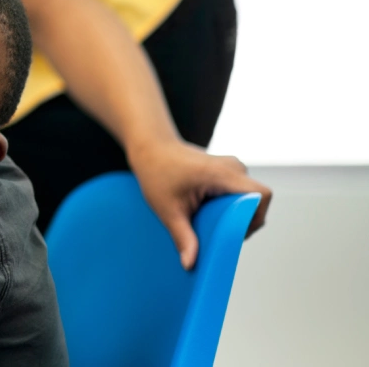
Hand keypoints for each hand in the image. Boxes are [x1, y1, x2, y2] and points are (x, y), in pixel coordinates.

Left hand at [127, 138, 272, 269]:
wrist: (150, 147)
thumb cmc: (156, 172)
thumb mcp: (167, 209)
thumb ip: (182, 237)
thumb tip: (190, 265)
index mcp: (223, 173)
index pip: (261, 196)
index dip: (255, 218)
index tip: (233, 232)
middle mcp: (234, 168)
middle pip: (255, 202)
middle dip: (241, 222)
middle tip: (216, 232)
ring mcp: (232, 168)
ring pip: (247, 199)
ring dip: (233, 214)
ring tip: (208, 222)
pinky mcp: (227, 172)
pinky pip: (238, 194)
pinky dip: (228, 207)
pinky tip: (207, 214)